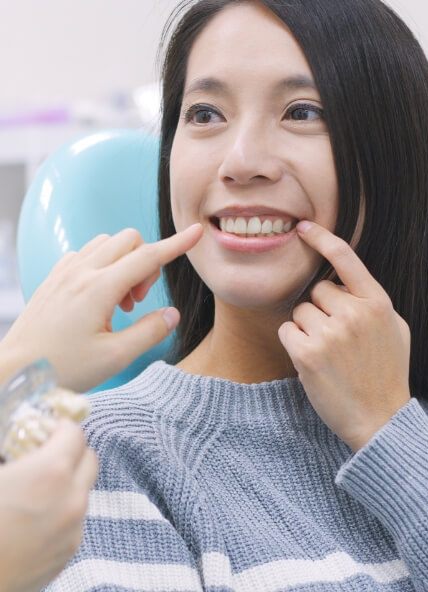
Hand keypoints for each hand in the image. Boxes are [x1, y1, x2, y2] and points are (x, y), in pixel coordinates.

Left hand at [0, 224, 202, 390]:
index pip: (148, 257)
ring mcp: (64, 272)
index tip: (196, 233)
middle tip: (137, 302)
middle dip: (146, 263)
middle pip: (129, 240)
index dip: (177, 245)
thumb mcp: (115, 357)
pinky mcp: (53, 278)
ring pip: (107, 244)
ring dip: (124, 263)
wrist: (13, 372)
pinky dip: (103, 265)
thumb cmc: (62, 368)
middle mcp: (81, 272)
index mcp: (99, 289)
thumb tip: (172, 313)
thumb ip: (150, 331)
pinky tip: (98, 297)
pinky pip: (86, 254)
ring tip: (118, 302)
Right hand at [0, 420, 97, 591]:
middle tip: (47, 454)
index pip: (75, 433)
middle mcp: (72, 499)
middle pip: (90, 459)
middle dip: (72, 451)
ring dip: (69, 483)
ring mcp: (74, 529)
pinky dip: (63, 511)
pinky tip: (36, 518)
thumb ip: (10, 451)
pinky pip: (75, 520)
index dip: (60, 427)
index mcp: (51, 473)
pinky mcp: (69, 553)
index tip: (47, 430)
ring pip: (84, 491)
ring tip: (38, 490)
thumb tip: (17, 443)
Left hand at [278, 221, 410, 451]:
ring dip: (306, 328)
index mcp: (378, 303)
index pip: (346, 259)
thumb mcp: (394, 330)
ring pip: (299, 312)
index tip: (303, 227)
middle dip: (320, 310)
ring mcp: (330, 333)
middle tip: (335, 338)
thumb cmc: (387, 373)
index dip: (322, 238)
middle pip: (316, 291)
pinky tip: (312, 361)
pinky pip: (287, 330)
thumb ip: (371, 302)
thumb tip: (345, 282)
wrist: (380, 419)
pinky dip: (294, 343)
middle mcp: (354, 313)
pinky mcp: (307, 353)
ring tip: (327, 353)